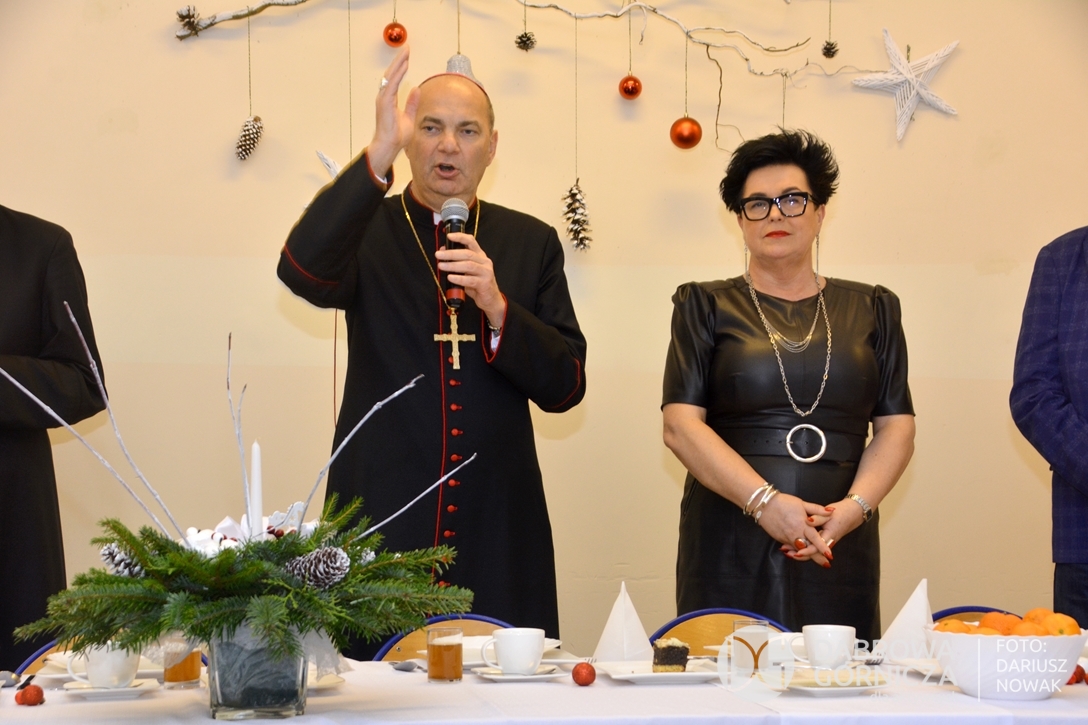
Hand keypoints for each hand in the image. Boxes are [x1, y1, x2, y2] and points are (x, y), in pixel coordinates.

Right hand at [367, 45, 419, 177]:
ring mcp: (383, 99)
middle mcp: (384, 97)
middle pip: (391, 74)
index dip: (400, 67)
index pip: (394, 79)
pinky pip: (392, 84)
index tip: (406, 57)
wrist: (389, 145)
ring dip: (399, 63)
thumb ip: (411, 103)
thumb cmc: (396, 135)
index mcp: (389, 100)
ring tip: (406, 52)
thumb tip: (416, 89)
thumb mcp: (409, 116)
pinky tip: (404, 65)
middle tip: (407, 48)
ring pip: (390, 76)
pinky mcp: (385, 102)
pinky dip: (398, 74)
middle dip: (399, 60)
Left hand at [437, 232, 504, 323]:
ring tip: (441, 266)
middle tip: (438, 255)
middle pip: (467, 254)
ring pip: (468, 265)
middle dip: (451, 253)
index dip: (460, 237)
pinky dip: (459, 278)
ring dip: (453, 265)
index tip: (449, 236)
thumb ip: (458, 261)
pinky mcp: (485, 283)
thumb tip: (443, 252)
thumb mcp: (467, 271)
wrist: (490, 299)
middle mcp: (485, 262)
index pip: (471, 241)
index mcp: (480, 256)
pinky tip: (450, 277)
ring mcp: (486, 272)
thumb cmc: (477, 284)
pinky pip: (470, 280)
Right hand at [756, 493, 833, 562]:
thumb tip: (831, 511)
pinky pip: (791, 548)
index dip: (823, 548)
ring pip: (799, 551)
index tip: (830, 556)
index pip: (815, 539)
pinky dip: (797, 552)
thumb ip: (817, 509)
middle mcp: (795, 534)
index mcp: (802, 525)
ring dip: (807, 556)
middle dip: (817, 558)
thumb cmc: (783, 502)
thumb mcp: (801, 503)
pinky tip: (801, 553)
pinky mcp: (781, 539)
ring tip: (816, 560)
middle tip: (826, 564)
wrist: (764, 505)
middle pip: (808, 549)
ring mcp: (787, 538)